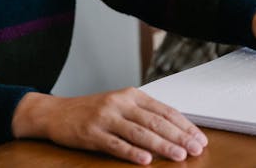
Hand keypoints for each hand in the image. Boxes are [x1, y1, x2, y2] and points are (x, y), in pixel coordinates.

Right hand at [12, 89, 207, 164]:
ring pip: (139, 132)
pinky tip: (146, 160)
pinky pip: (116, 144)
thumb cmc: (93, 111)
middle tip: (196, 149)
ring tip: (178, 156)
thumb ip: (144, 114)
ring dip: (162, 145)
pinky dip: (132, 152)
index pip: (164, 110)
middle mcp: (120, 103)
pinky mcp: (92, 133)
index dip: (184, 125)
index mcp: (132, 95)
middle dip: (179, 136)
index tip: (199, 138)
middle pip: (155, 121)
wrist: (56, 112)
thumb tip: (176, 130)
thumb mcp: (121, 105)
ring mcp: (105, 117)